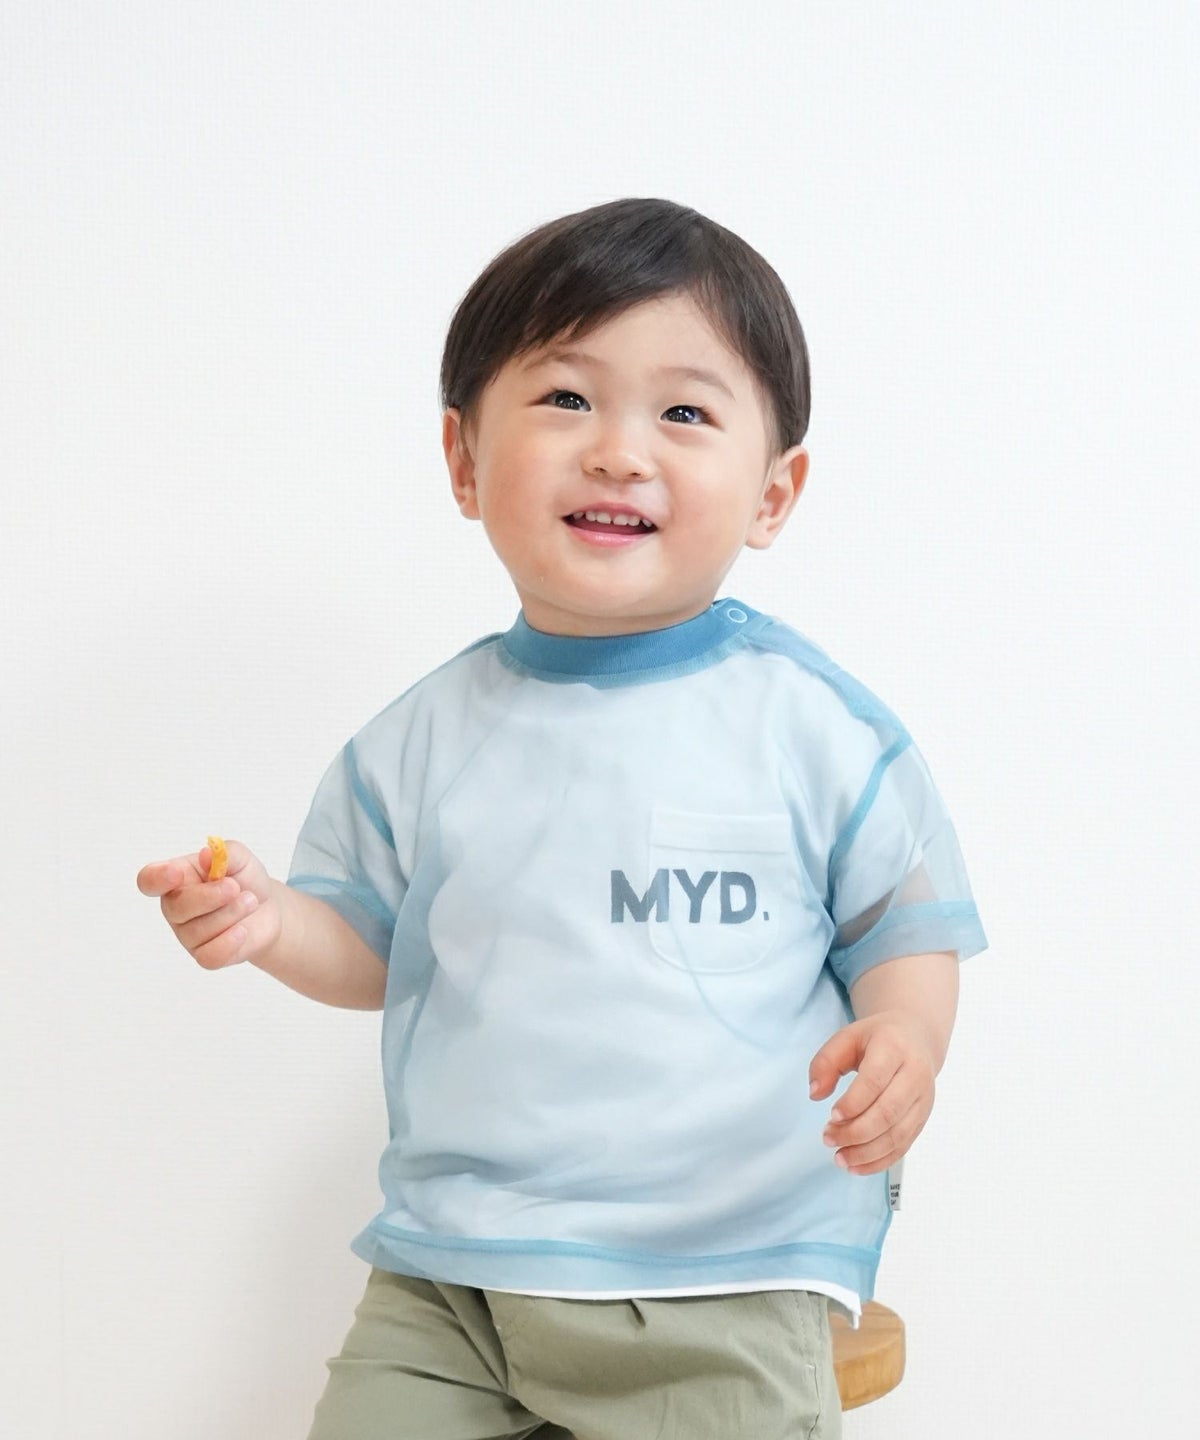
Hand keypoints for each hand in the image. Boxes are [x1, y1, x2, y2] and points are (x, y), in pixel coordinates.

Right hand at [136, 839, 281, 969]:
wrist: (268, 908)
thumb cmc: (245, 879)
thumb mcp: (240, 858)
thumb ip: (225, 853)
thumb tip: (206, 855)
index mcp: (176, 878)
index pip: (149, 880)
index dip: (157, 878)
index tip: (176, 874)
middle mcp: (175, 908)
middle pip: (176, 908)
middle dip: (211, 897)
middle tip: (236, 887)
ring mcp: (187, 935)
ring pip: (198, 931)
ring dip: (231, 914)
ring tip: (250, 901)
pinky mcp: (205, 955)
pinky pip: (210, 955)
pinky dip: (230, 941)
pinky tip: (243, 930)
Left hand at [808, 1011, 938, 1175]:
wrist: (916, 1038)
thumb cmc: (877, 1038)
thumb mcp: (847, 1037)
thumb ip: (825, 1062)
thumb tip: (815, 1094)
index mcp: (894, 1048)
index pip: (875, 1081)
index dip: (852, 1103)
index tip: (831, 1116)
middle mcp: (915, 1075)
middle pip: (888, 1112)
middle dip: (855, 1132)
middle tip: (828, 1138)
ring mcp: (923, 1099)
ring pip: (898, 1134)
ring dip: (866, 1152)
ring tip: (839, 1158)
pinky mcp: (923, 1118)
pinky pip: (904, 1146)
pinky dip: (880, 1162)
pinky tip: (857, 1166)